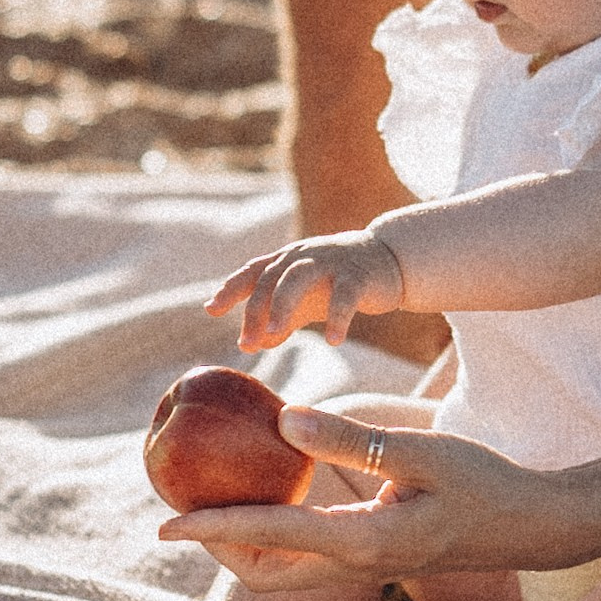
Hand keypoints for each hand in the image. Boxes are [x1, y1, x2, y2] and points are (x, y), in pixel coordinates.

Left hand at [160, 406, 587, 586]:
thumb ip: (352, 440)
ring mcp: (367, 570)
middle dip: (217, 549)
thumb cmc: (485, 483)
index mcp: (364, 542)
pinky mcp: (376, 562)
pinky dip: (276, 538)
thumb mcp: (422, 452)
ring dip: (243, 547)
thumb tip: (282, 421)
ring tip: (214, 507)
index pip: (272, 534)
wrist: (534, 528)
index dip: (214, 527)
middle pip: (264, 574)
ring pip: (284, 574)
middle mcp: (357, 566)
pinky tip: (274, 501)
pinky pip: (308, 560)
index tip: (166, 521)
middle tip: (179, 513)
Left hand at [207, 229, 407, 349]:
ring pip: (298, 279)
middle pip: (270, 279)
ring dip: (282, 306)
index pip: (253, 272)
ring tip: (274, 335)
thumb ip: (280, 321)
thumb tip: (253, 344)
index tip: (211, 309)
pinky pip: (345, 296)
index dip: (231, 289)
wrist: (389, 260)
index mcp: (287, 260)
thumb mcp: (306, 301)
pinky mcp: (358, 275)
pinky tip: (333, 341)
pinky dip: (338, 317)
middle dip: (255, 311)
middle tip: (246, 343)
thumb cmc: (339, 281)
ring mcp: (330, 262)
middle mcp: (303, 256)